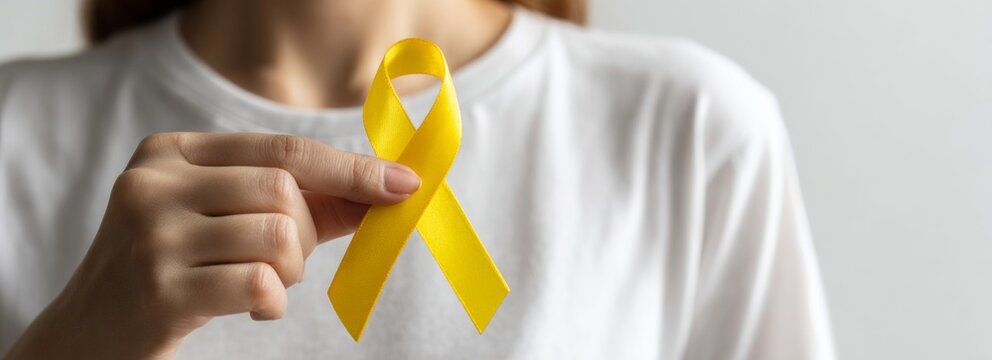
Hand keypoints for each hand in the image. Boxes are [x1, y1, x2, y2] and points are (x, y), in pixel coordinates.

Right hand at [5, 133, 419, 358]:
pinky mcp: (159, 290)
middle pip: (282, 190)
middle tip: (283, 260)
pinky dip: (273, 301)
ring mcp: (152, 235)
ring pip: (276, 234)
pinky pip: (259, 283)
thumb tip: (386, 191)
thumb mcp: (226, 221)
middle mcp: (153, 183)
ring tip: (260, 283)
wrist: (91, 333)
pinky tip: (251, 306)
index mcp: (170, 152)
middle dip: (303, 233)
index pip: (282, 149)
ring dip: (289, 270)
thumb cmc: (176, 268)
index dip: (351, 168)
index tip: (404, 183)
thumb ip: (302, 203)